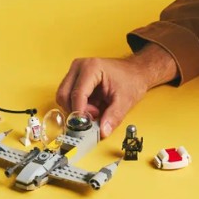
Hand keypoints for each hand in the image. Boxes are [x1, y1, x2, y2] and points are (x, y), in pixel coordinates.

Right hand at [55, 44, 177, 138]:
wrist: (135, 72)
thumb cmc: (131, 79)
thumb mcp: (125, 100)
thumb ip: (113, 116)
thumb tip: (103, 131)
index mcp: (91, 68)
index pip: (77, 94)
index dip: (80, 113)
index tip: (86, 125)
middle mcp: (79, 68)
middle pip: (64, 95)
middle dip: (76, 111)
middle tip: (94, 116)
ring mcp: (75, 73)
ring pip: (63, 97)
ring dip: (77, 109)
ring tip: (96, 110)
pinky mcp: (75, 80)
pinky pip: (68, 97)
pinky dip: (78, 106)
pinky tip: (93, 107)